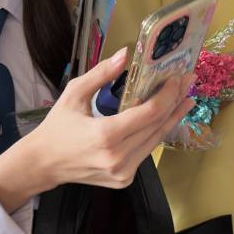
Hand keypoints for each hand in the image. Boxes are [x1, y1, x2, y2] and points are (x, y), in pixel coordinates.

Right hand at [0, 49, 194, 204]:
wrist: (44, 164)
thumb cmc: (57, 126)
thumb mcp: (74, 94)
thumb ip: (101, 73)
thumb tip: (125, 54)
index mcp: (105, 136)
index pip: (148, 113)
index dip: (167, 95)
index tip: (178, 78)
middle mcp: (118, 158)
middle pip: (157, 127)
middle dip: (175, 103)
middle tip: (189, 84)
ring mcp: (123, 172)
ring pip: (155, 141)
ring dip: (171, 119)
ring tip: (184, 100)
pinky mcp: (124, 179)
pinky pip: (146, 152)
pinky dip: (155, 134)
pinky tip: (165, 119)